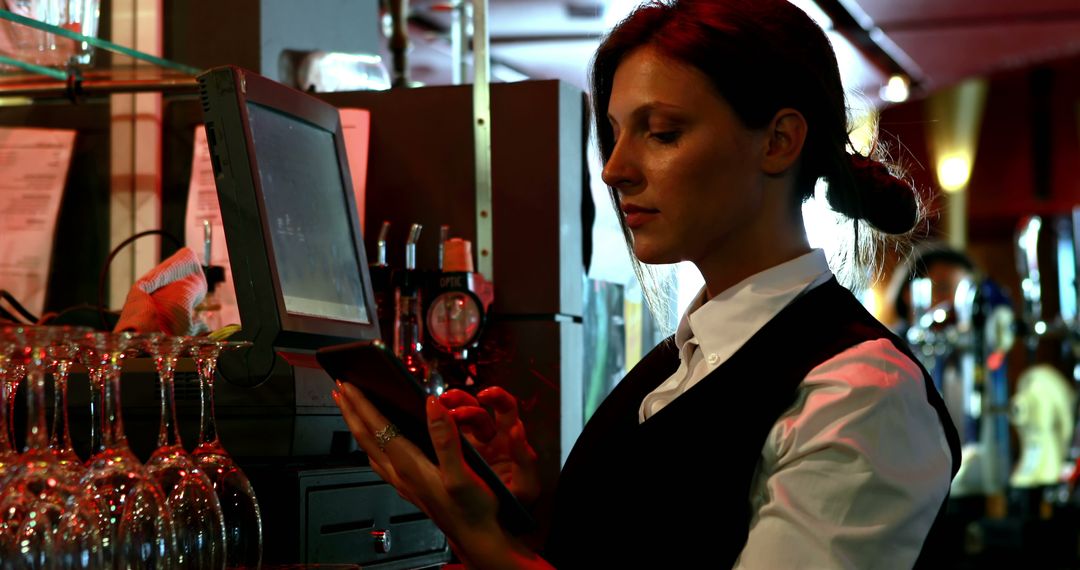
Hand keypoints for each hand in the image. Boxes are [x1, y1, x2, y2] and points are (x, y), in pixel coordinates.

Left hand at [333, 381, 550, 569]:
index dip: (361, 404)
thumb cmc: (473, 510)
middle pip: (366, 438)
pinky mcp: (411, 488)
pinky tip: (376, 444)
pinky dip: (372, 444)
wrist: (479, 538)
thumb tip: (432, 404)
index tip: (349, 384)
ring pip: (370, 449)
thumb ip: (446, 437)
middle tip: (339, 390)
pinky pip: (380, 461)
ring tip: (352, 411)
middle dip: (351, 411)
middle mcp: (402, 474)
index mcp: (410, 465)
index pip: (378, 428)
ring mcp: (404, 483)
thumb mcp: (462, 473)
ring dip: (358, 427)